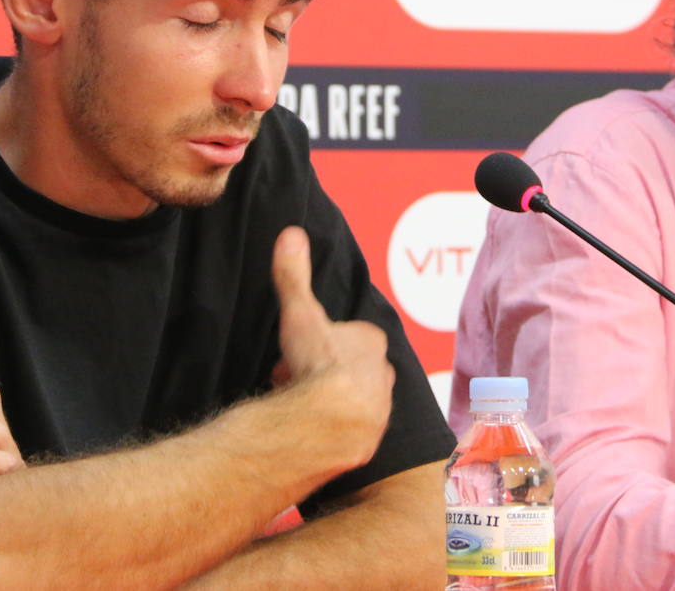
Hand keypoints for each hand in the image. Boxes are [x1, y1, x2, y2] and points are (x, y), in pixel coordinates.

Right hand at [271, 226, 394, 465]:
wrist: (330, 423)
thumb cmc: (318, 364)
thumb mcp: (300, 313)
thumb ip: (294, 274)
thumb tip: (291, 232)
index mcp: (371, 341)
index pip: (345, 336)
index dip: (316, 342)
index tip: (294, 352)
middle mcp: (383, 374)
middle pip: (347, 367)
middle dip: (320, 372)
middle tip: (291, 380)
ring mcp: (379, 409)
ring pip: (349, 399)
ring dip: (324, 401)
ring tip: (296, 408)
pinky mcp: (370, 441)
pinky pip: (349, 430)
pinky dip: (331, 429)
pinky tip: (309, 432)